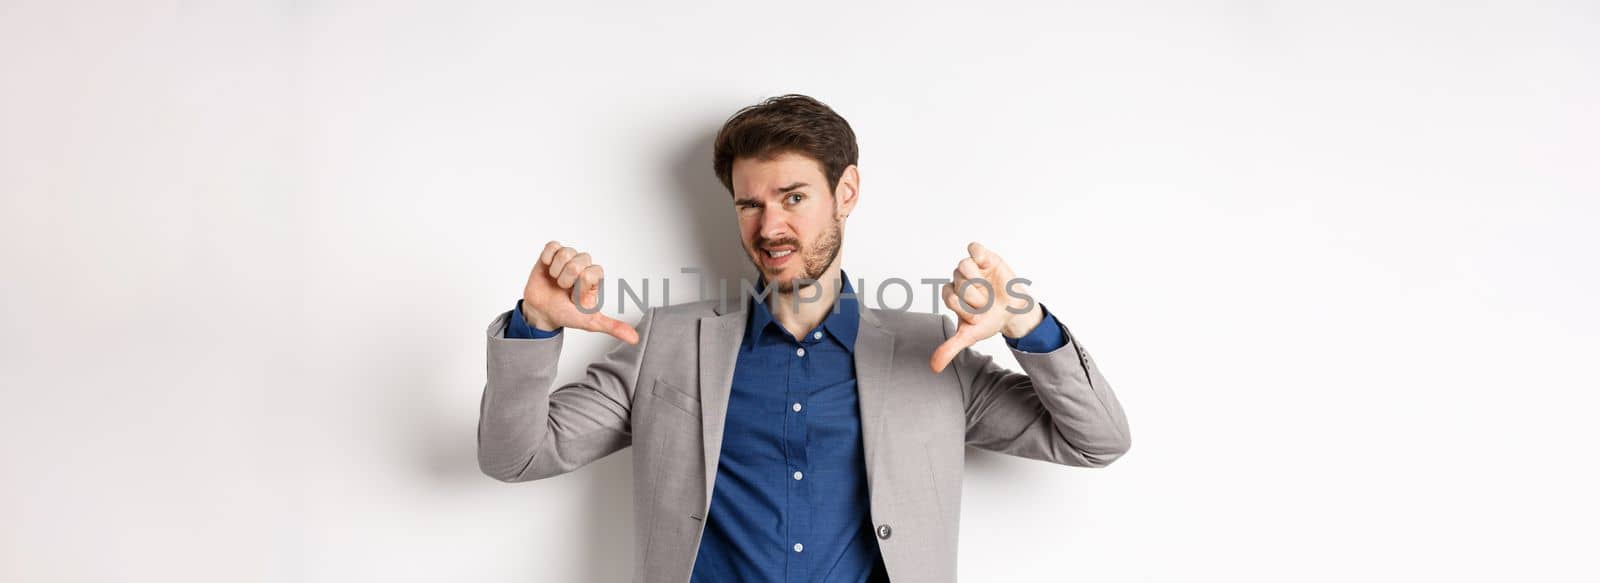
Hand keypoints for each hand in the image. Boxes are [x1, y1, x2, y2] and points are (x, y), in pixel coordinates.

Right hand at [521, 241, 639, 344]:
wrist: (542, 312)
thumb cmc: (567, 314)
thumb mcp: (591, 323)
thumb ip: (613, 327)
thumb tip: (635, 339)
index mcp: (596, 277)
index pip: (590, 274)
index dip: (579, 289)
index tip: (576, 298)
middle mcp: (584, 264)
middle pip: (577, 263)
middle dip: (566, 281)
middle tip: (564, 290)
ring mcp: (569, 257)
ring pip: (565, 254)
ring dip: (556, 272)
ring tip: (556, 281)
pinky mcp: (552, 253)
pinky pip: (552, 247)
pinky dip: (547, 260)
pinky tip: (548, 270)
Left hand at [929, 242, 1043, 372]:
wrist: (1014, 312)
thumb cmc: (989, 320)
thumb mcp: (970, 336)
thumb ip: (950, 348)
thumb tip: (933, 368)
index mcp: (951, 295)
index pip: (950, 298)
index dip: (967, 309)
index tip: (978, 315)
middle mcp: (958, 280)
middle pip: (959, 283)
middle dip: (977, 298)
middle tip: (987, 303)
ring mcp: (971, 267)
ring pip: (964, 266)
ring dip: (981, 282)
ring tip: (990, 289)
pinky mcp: (984, 257)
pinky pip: (974, 248)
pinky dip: (979, 255)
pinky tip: (987, 266)